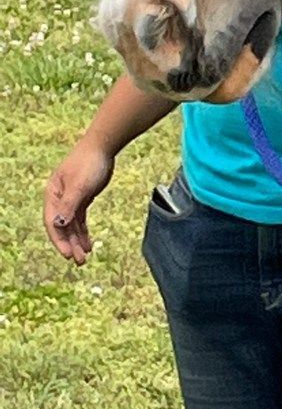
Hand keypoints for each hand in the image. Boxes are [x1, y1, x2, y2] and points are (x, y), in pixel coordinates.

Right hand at [44, 138, 114, 263]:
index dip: (59, 240)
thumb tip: (58, 225)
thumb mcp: (80, 186)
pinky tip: (88, 244)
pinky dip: (83, 232)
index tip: (68, 254)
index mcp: (53, 195)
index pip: (52, 222)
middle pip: (62, 227)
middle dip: (69, 244)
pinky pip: (80, 220)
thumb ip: (69, 205)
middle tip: (79, 262)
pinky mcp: (82, 198)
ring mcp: (70, 199)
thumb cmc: (89, 163)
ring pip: (71, 225)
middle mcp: (59, 199)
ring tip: (84, 258)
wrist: (103, 147)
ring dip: (77, 241)